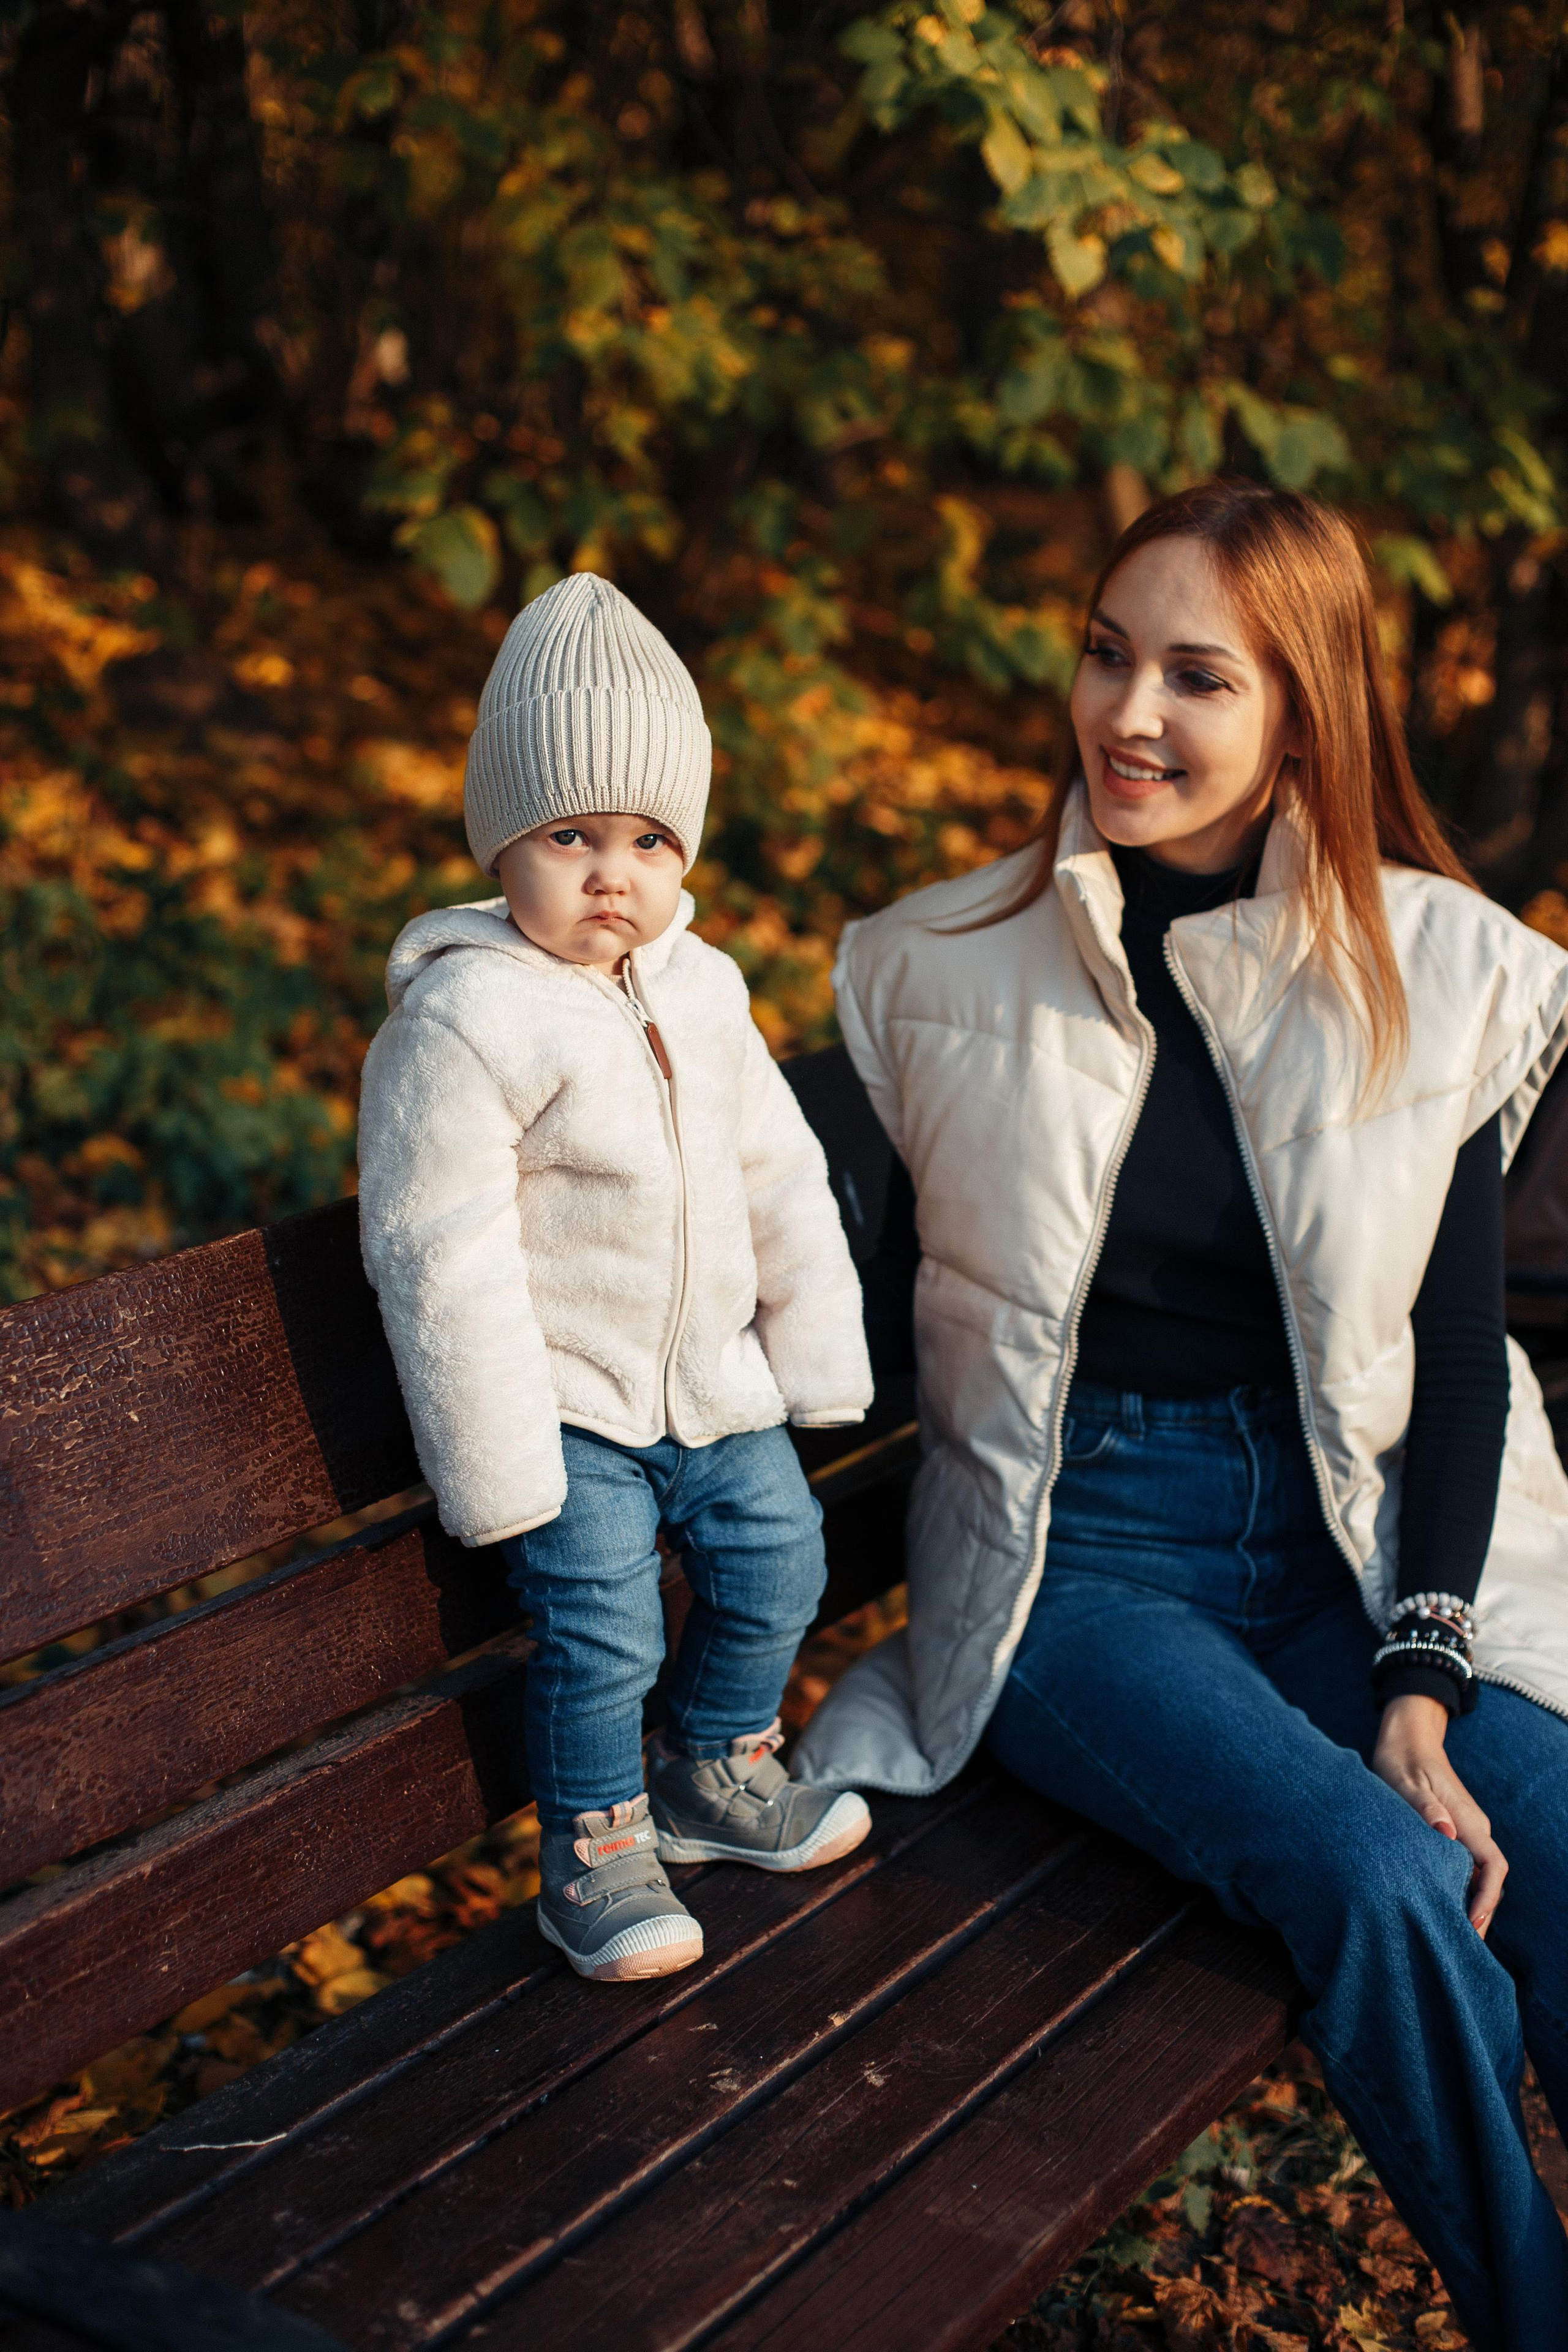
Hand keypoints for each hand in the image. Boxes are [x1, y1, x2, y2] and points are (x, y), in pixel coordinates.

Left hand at [1373, 1692, 1505, 1935]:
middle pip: (1488, 1878)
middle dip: (1480, 1912)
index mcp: (1468, 1818)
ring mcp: (1466, 1830)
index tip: (1471, 1920)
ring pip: (1477, 1874)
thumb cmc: (1402, 1758)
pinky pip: (1464, 1866)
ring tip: (1449, 1934)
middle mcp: (1473, 1827)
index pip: (1493, 1865)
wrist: (1407, 1737)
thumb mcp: (1404, 1780)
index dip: (1487, 1896)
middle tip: (1458, 1944)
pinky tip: (1439, 1905)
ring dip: (1469, 1902)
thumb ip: (1424, 1806)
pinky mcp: (1454, 1830)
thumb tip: (1446, 1833)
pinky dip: (1458, 1888)